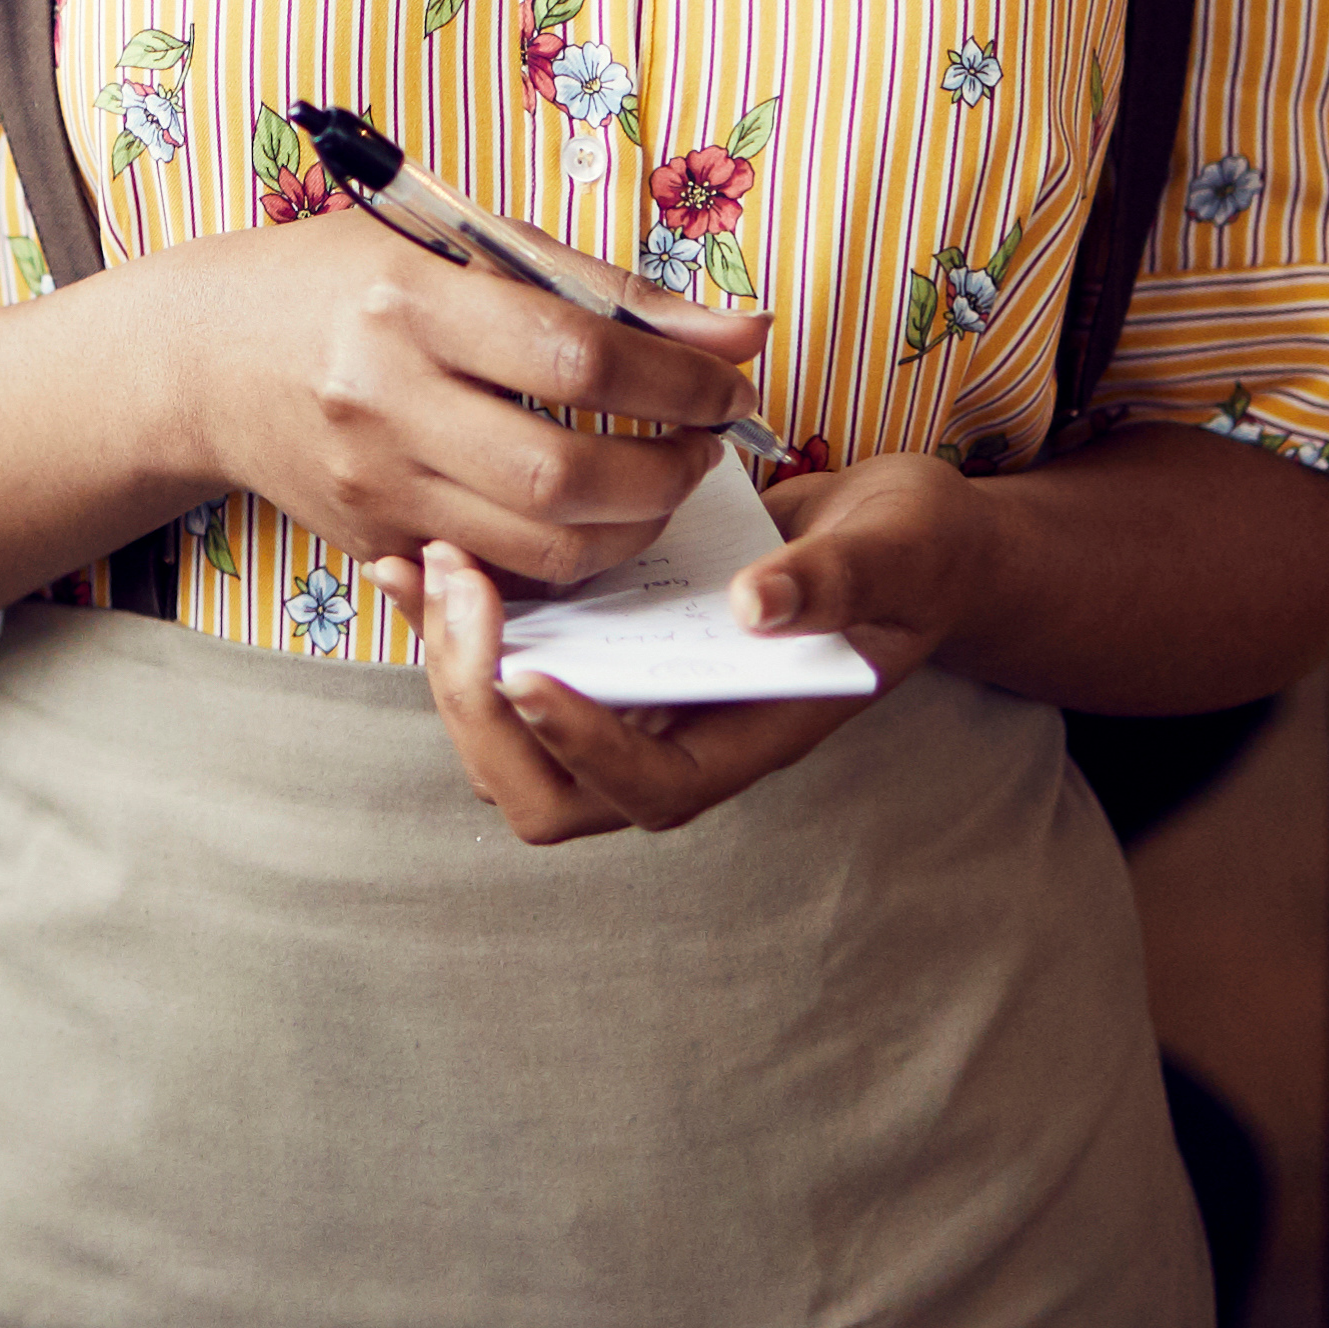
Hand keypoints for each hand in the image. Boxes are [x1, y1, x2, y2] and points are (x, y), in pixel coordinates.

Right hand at [135, 216, 768, 590]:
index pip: (579, 353)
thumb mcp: (465, 244)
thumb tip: (743, 333)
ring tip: (663, 484)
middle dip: (666, 474)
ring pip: (541, 551)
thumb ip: (607, 289)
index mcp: (413, 301)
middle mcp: (386, 399)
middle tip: (707, 448)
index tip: (731, 381)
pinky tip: (595, 520)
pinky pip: (498, 580)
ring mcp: (376, 487)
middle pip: (563, 475)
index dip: (679, 379)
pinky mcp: (373, 547)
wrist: (207, 357)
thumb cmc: (348, 279)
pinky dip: (567, 562)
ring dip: (633, 531)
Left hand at [391, 454, 975, 845]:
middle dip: (483, 704)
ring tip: (419, 564)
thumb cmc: (913, 554)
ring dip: (449, 666)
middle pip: (547, 791)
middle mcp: (677, 738)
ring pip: (505, 739)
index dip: (581, 745)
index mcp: (748, 738)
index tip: (527, 669)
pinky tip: (415, 557)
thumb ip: (836, 580)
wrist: (902, 536)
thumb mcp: (897, 551)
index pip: (648, 788)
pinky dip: (451, 626)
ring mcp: (631, 703)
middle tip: (457, 586)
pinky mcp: (599, 652)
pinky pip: (503, 669)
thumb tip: (758, 605)